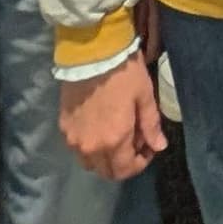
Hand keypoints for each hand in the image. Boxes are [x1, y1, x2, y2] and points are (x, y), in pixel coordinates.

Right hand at [60, 57, 168, 180]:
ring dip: (105, 156)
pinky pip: (77, 147)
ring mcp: (73, 139)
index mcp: (114, 141)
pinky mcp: (63, 127)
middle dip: (123, 162)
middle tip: (135, 141)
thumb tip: (159, 146)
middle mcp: (90, 147)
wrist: (91, 51)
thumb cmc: (124, 73)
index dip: (140, 163)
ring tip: (117, 134)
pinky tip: (100, 126)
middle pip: (106, 171)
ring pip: (90, 162)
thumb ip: (151, 126)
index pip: (125, 170)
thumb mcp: (144, 97)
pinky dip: (91, 145)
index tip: (149, 148)